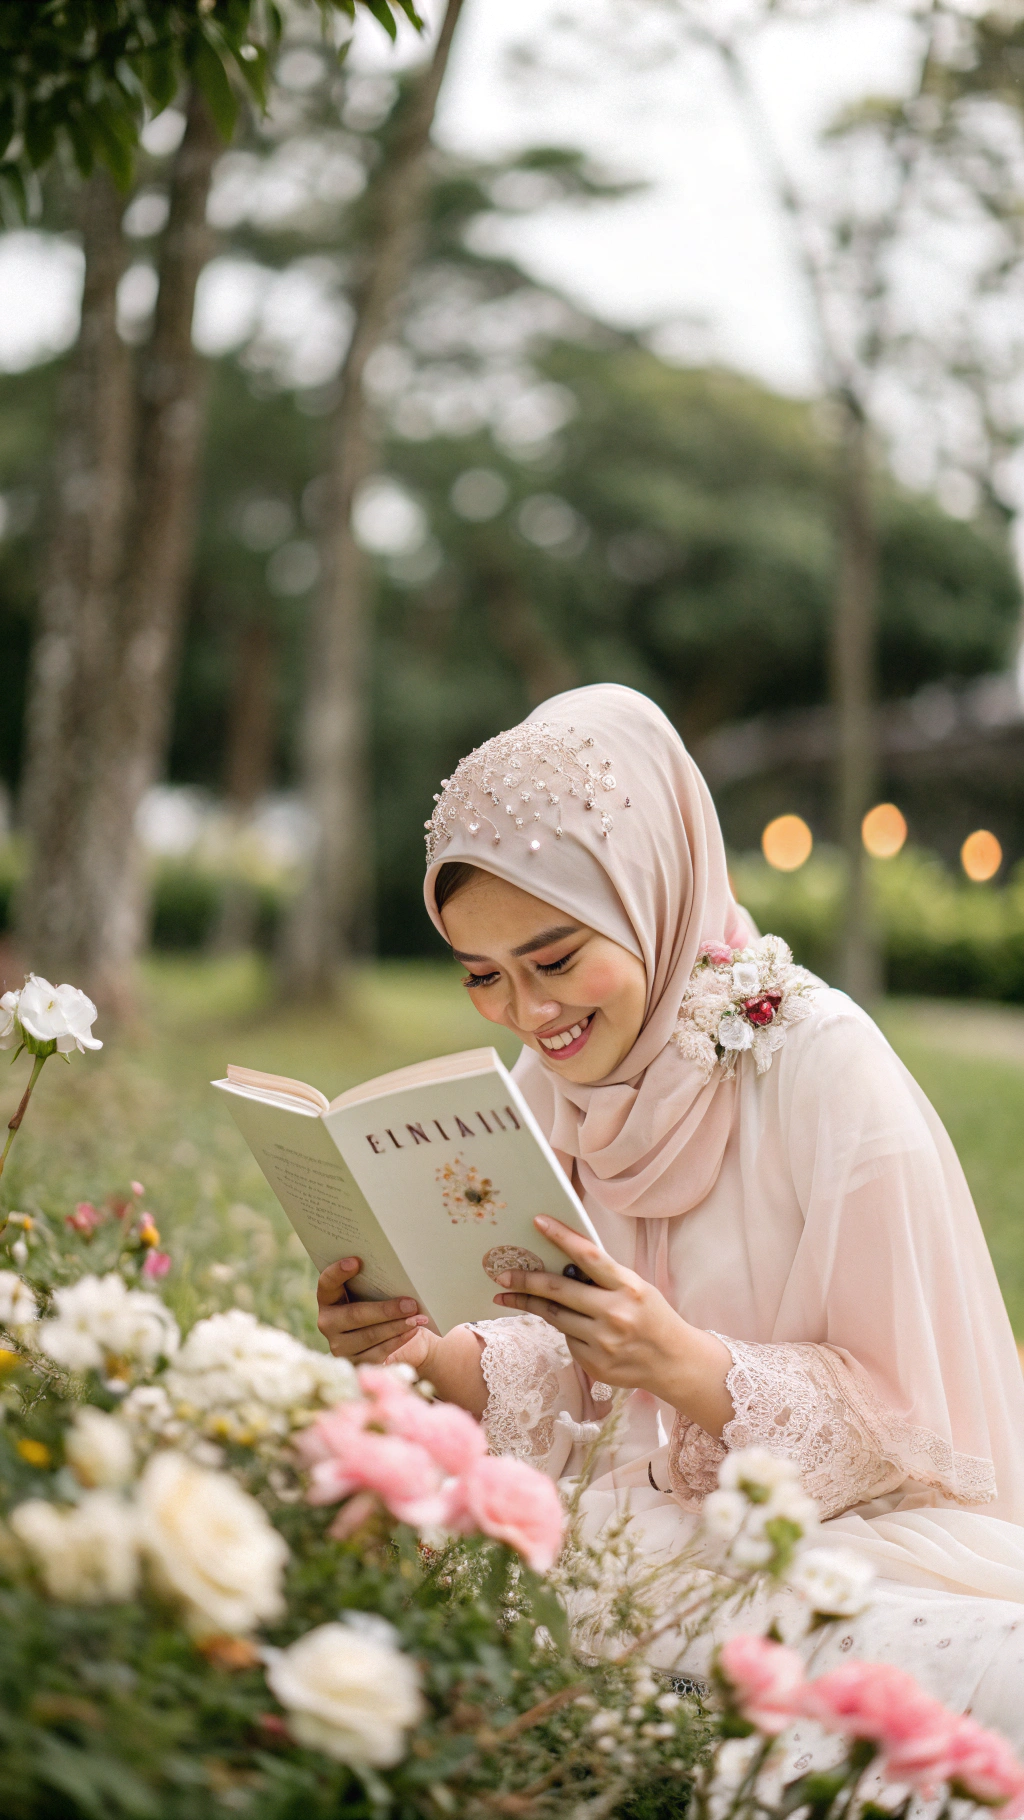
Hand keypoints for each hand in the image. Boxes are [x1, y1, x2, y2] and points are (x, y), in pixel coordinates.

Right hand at [316, 1257, 431, 1365]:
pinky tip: (412, 1331)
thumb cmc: (380, 1305)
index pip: (327, 1283)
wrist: (390, 1337)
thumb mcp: (374, 1293)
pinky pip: (378, 1352)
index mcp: (328, 1299)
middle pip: (354, 1315)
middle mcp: (328, 1323)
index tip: (357, 1261)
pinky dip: (398, 1340)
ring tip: (417, 1318)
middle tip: (410, 1304)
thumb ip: (375, 1284)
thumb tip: (397, 1273)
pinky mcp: (354, 1363)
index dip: (338, 1272)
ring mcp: (339, 1346)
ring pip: (368, 1336)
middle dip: (385, 1310)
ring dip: (396, 1326)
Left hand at [492, 1217, 733, 1436]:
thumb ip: (604, 1278)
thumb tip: (563, 1261)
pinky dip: (566, 1330)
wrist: (674, 1362)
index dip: (562, 1237)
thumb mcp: (636, 1288)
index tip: (538, 1222)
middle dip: (526, 1280)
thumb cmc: (652, 1317)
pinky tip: (574, 1329)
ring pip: (556, 1317)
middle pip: (559, 1291)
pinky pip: (568, 1341)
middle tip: (502, 1274)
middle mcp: (615, 1314)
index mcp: (628, 1287)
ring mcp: (604, 1343)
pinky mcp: (595, 1365)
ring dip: (532, 1304)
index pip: (589, 1256)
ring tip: (510, 1294)